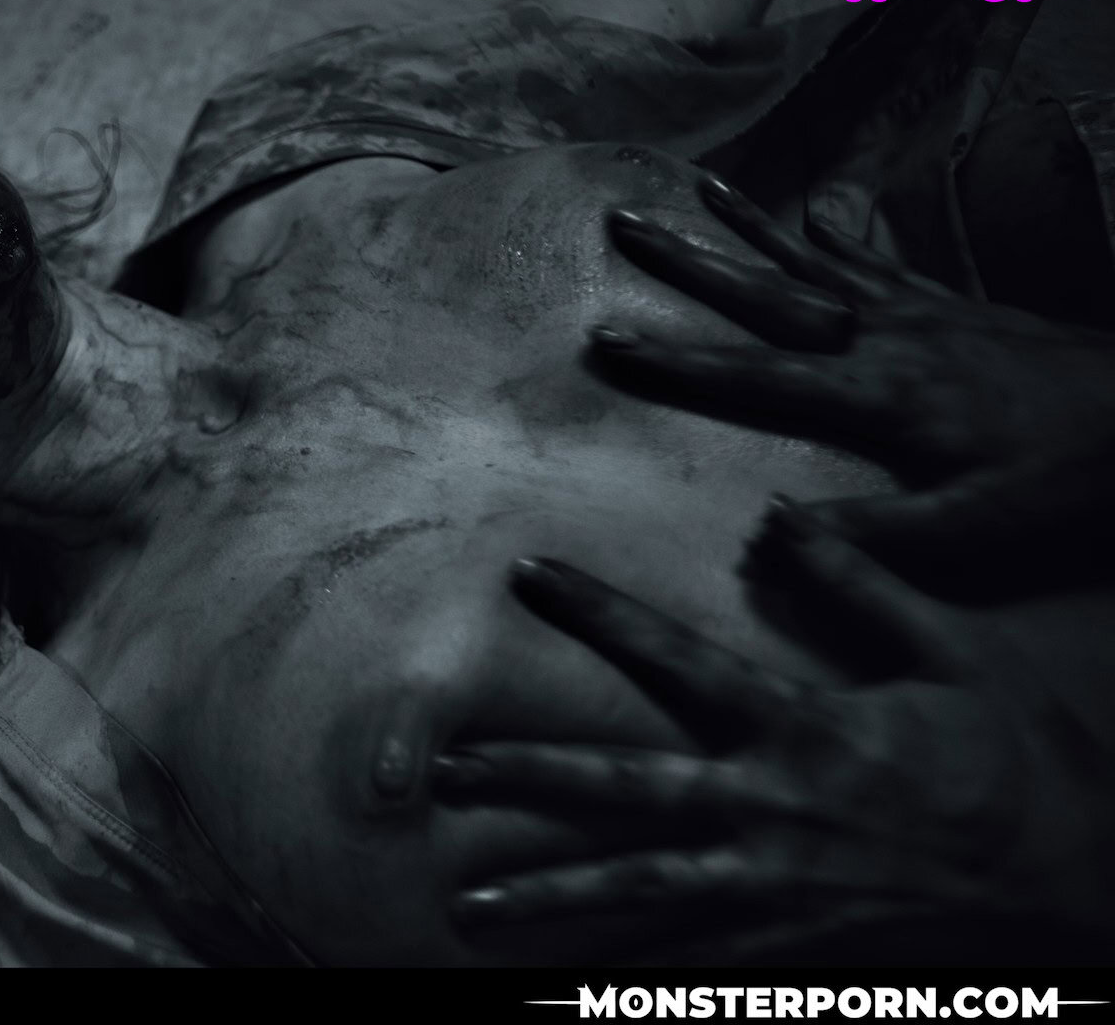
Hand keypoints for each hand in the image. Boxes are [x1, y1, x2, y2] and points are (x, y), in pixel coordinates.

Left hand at [433, 500, 1114, 958]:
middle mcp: (774, 807)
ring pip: (641, 893)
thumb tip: (780, 517)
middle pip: (626, 793)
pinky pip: (699, 965)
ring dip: (549, 897)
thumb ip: (860, 584)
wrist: (1076, 868)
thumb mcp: (952, 650)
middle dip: (530, 780)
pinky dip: (634, 975)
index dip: (599, 613)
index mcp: (805, 727)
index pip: (678, 657)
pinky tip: (572, 983)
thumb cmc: (1017, 753)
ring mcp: (779, 882)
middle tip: (445, 771)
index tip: (529, 574)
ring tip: (464, 906)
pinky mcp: (796, 936)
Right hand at [593, 177, 1114, 595]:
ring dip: (752, 226)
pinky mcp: (955, 305)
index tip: (605, 337)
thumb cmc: (1070, 476)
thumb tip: (770, 532)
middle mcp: (886, 336)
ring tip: (700, 185)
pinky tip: (820, 213)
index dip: (675, 360)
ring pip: (817, 260)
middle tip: (624, 220)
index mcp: (880, 394)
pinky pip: (882, 261)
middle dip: (689, 260)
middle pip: (767, 291)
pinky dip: (843, 236)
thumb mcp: (981, 526)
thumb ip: (877, 536)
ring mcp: (921, 311)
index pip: (755, 376)